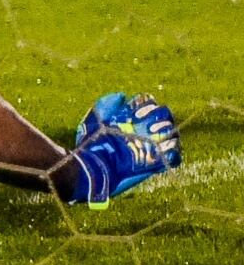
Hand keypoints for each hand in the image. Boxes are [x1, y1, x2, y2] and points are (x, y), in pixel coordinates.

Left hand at [66, 91, 180, 201]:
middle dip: (162, 117)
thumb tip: (123, 96)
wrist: (92, 167)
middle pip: (165, 117)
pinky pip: (174, 156)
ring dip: (169, 132)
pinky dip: (174, 151)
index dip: (147, 105)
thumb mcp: (94, 119)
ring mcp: (150, 147)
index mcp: (130, 120)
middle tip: (149, 126)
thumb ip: (107, 104)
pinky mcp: (154, 164)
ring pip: (172, 134)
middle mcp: (142, 132)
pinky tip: (163, 149)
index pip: (149, 105)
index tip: (137, 111)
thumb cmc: (90, 143)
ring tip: (155, 136)